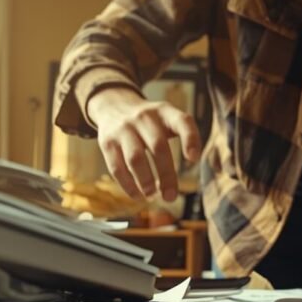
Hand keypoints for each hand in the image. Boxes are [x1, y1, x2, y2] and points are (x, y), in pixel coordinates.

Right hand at [87, 87, 202, 200]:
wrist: (114, 105)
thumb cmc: (151, 121)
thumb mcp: (168, 118)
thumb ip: (185, 134)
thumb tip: (194, 165)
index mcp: (165, 112)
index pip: (182, 121)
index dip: (190, 139)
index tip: (193, 159)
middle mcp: (144, 118)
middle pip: (158, 147)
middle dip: (166, 175)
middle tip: (171, 196)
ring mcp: (124, 129)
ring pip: (135, 158)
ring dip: (145, 181)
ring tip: (152, 196)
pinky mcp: (107, 142)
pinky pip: (117, 167)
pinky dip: (128, 185)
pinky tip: (137, 196)